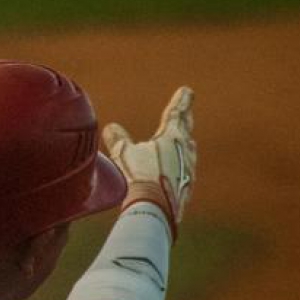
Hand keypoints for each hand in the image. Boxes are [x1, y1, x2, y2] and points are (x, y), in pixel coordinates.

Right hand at [103, 87, 195, 240]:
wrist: (154, 208)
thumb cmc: (139, 176)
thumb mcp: (123, 154)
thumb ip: (118, 139)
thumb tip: (110, 127)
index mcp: (172, 137)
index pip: (176, 114)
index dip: (181, 101)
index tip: (187, 90)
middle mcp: (185, 152)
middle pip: (186, 132)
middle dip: (185, 122)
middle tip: (186, 114)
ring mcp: (188, 171)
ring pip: (188, 152)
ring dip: (184, 145)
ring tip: (184, 142)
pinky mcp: (186, 188)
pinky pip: (184, 171)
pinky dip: (179, 166)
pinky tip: (177, 171)